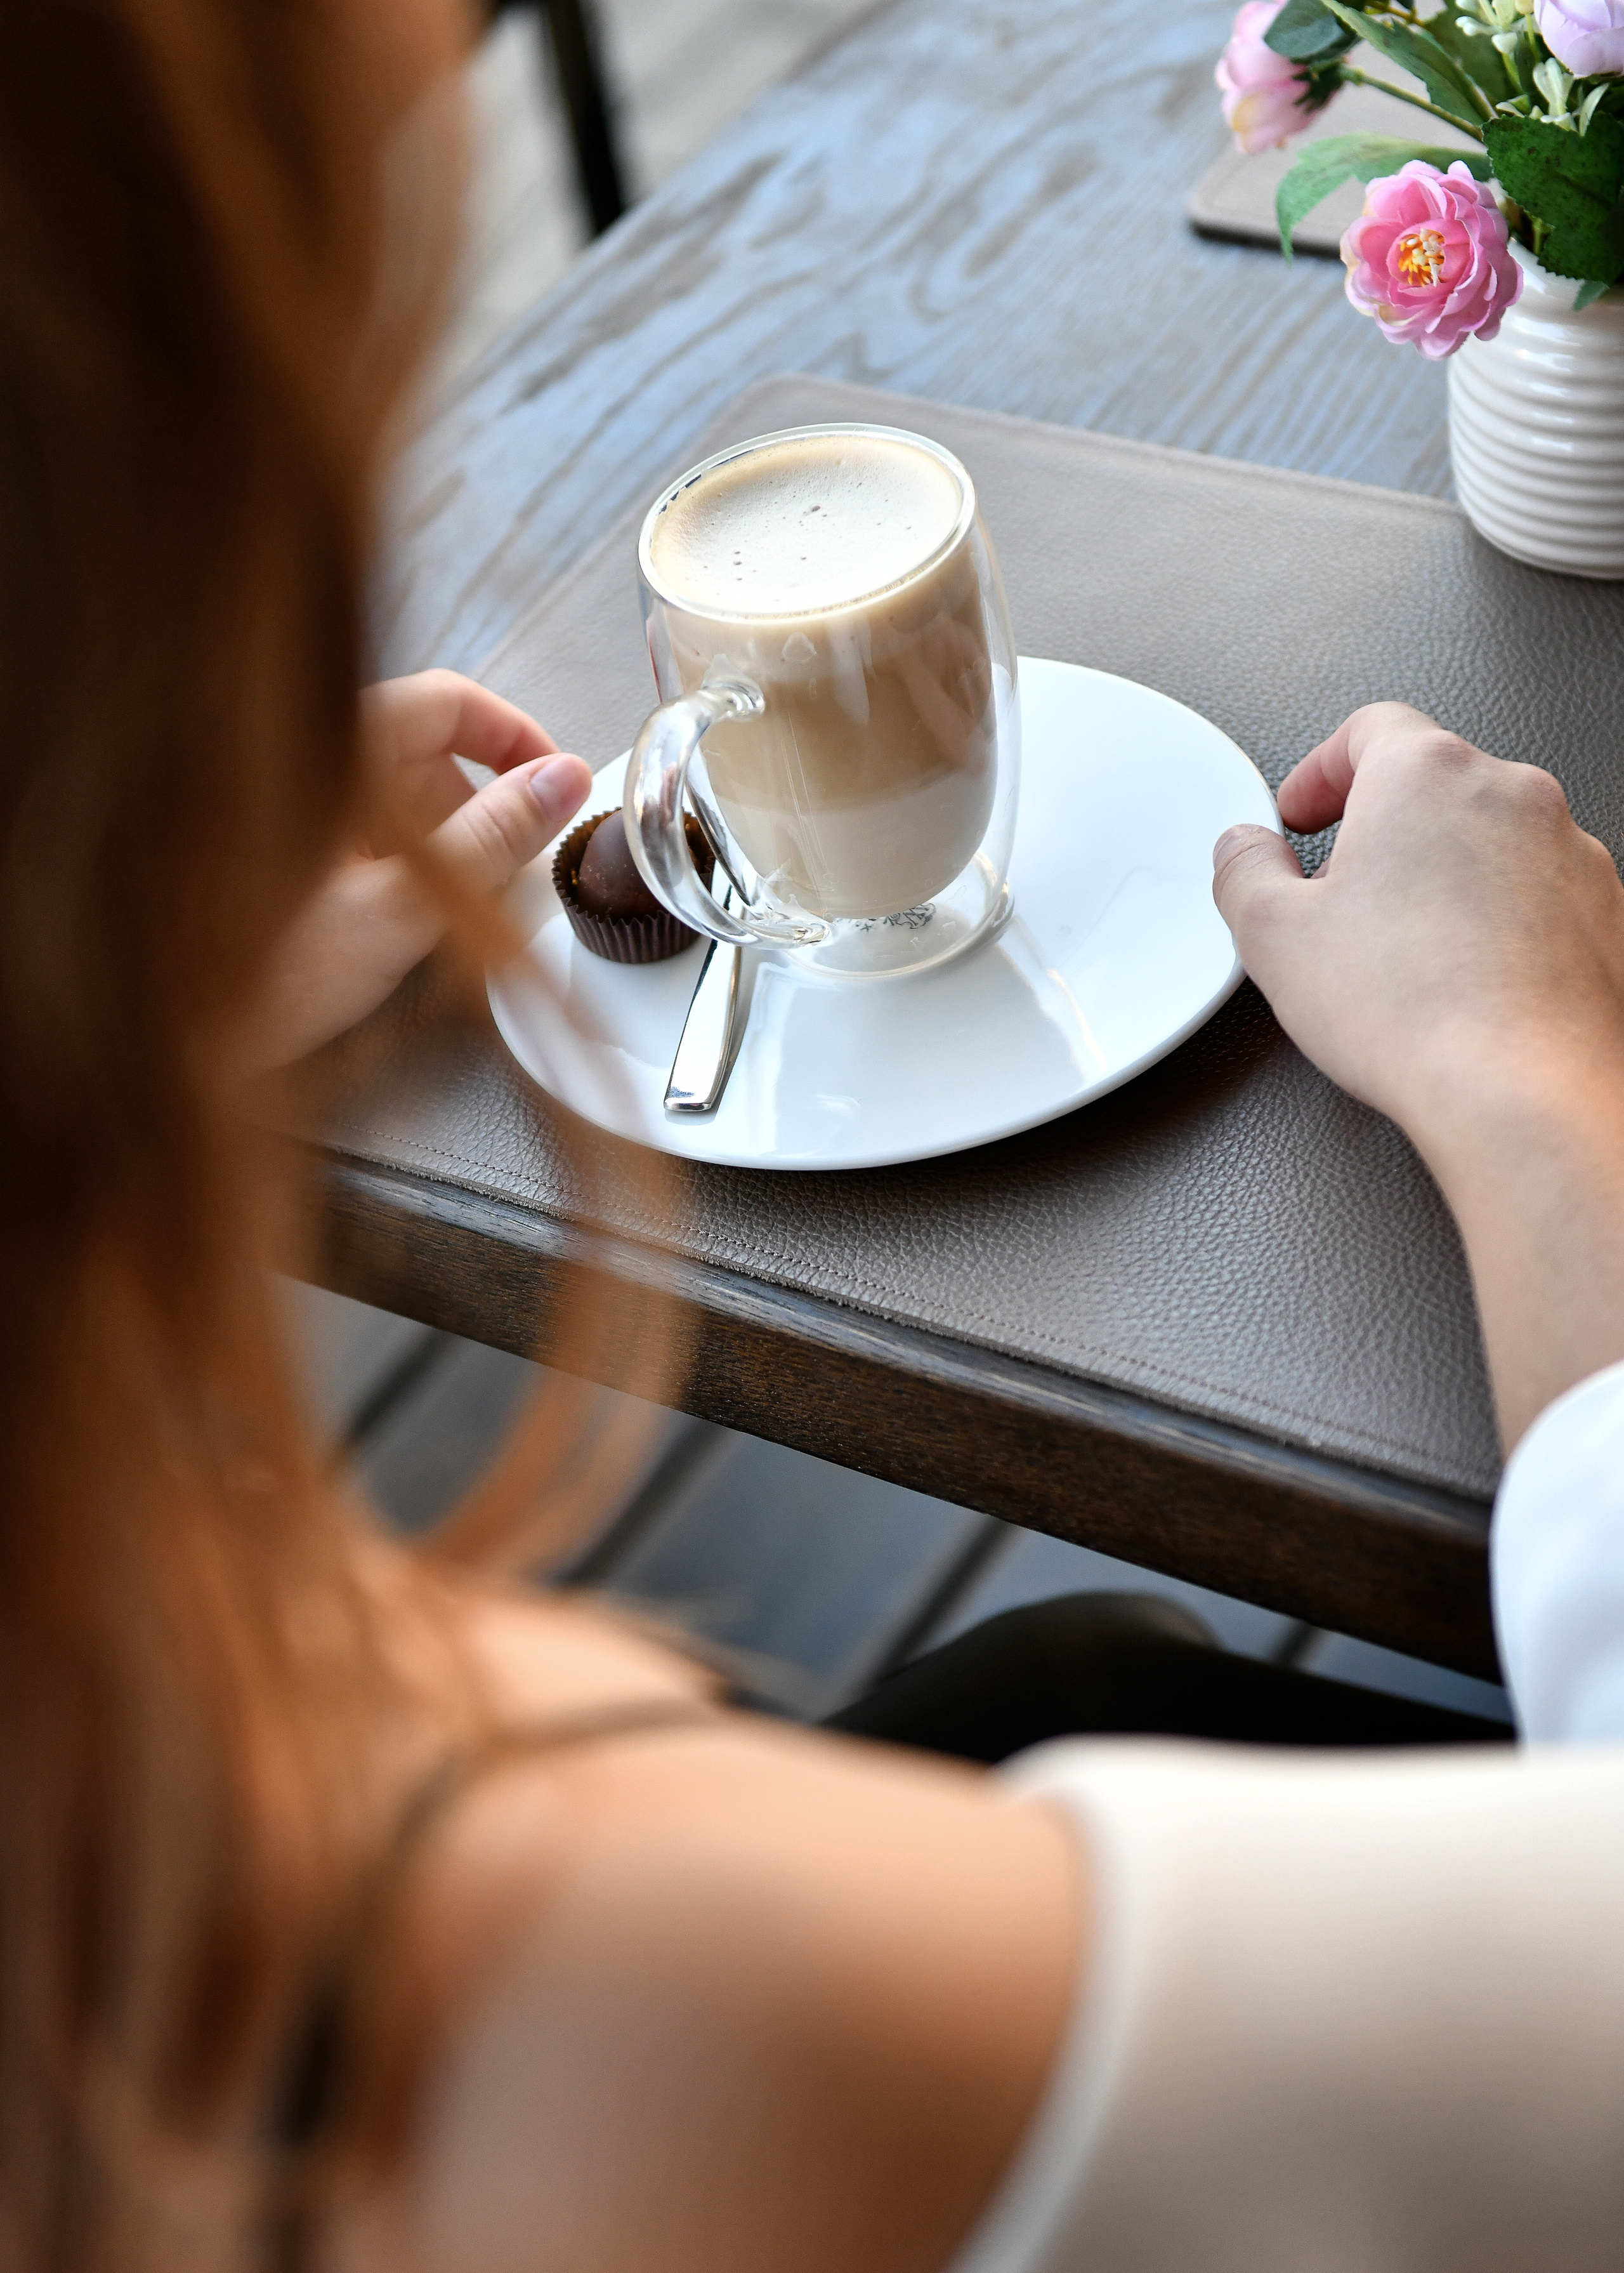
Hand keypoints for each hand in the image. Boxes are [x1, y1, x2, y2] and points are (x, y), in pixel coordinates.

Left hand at [253, 671, 591, 1070]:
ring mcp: (297, 807)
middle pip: (428, 750)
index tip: (556, 786)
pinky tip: (399, 924)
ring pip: (401, 796)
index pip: (449, 700)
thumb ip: (492, 838)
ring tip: (447, 918)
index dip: (513, 737)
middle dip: (482, 808)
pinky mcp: (290, 848)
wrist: (175, 1043)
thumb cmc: (264, 976)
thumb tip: (561, 780)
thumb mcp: (404, 907)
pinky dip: (405, 868)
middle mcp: (309, 764)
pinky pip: (369, 833)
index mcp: (331, 752)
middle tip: (510, 876)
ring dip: (446, 846)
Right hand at [1213, 703, 1623, 1443]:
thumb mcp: (1272, 936)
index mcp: (1427, 773)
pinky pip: (1534, 892)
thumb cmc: (1417, 1012)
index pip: (1367, 729)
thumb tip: (1243, 852)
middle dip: (1378, 829)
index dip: (1320, 770)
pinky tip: (1459, 979)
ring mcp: (1569, 851)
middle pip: (1430, 782)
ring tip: (1401, 950)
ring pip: (1487, 838)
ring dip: (1441, 874)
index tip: (1301, 813)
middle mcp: (1511, 794)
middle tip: (1339, 893)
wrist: (1524, 1092)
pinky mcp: (1603, 911)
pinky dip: (1495, 917)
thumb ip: (1242, 872)